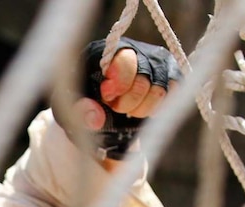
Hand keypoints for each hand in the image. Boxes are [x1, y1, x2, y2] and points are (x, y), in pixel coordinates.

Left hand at [53, 37, 180, 160]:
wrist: (99, 110)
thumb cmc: (82, 103)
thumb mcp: (71, 110)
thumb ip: (80, 111)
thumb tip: (96, 119)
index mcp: (105, 51)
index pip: (124, 59)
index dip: (119, 83)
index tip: (107, 97)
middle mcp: (133, 49)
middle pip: (144, 77)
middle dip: (129, 101)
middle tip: (116, 109)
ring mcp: (154, 60)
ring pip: (160, 87)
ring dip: (143, 108)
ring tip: (128, 112)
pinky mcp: (170, 72)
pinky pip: (174, 91)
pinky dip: (158, 107)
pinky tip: (143, 109)